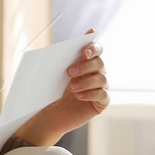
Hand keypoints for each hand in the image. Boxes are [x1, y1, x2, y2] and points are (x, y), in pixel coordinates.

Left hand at [17, 29, 109, 145]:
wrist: (52, 113)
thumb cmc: (55, 90)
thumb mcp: (57, 73)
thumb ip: (65, 56)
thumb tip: (69, 41)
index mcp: (88, 61)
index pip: (97, 49)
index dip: (93, 48)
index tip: (84, 53)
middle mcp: (97, 72)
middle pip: (99, 63)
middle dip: (85, 66)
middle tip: (69, 72)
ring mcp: (101, 87)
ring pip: (102, 79)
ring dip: (85, 82)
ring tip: (71, 87)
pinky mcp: (101, 102)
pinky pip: (103, 95)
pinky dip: (91, 94)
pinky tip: (78, 96)